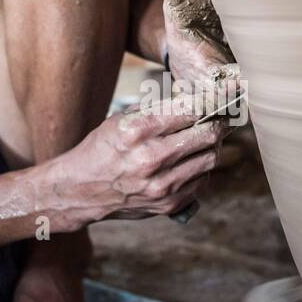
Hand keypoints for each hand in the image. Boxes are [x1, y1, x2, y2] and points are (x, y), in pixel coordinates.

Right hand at [48, 89, 237, 229]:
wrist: (82, 191)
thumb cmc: (103, 149)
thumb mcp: (121, 120)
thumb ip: (157, 111)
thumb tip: (196, 100)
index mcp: (137, 132)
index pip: (190, 110)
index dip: (210, 102)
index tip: (220, 98)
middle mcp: (151, 159)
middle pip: (207, 135)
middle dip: (217, 123)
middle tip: (220, 118)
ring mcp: (162, 185)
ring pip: (210, 158)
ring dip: (211, 146)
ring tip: (204, 139)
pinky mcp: (169, 203)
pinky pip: (201, 181)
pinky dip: (200, 168)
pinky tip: (190, 162)